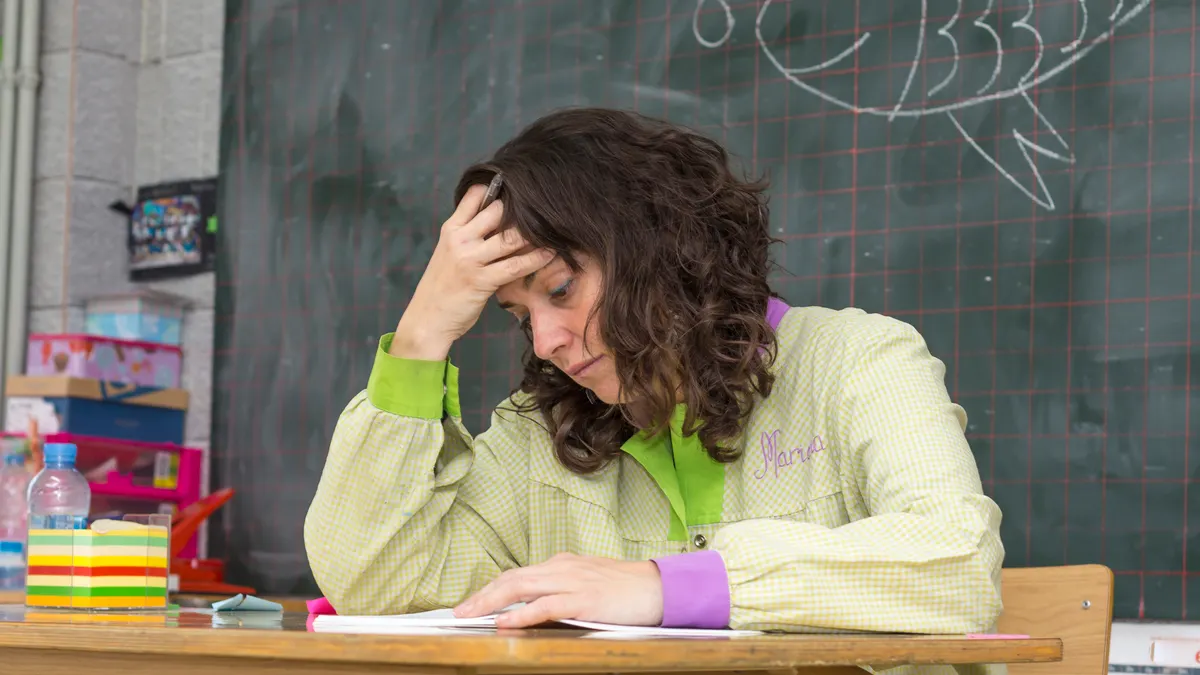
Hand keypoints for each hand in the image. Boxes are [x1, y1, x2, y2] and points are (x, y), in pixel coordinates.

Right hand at [391, 183, 554, 360]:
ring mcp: (470, 259)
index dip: (497, 188)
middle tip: (545, 210)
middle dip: (522, 209)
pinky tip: (550, 254)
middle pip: (497, 211)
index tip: (518, 187)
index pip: (474, 196)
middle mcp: (460, 239)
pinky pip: (515, 266)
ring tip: (554, 230)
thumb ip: (470, 235)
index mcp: (451, 228)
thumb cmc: (443, 286)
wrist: (427, 318)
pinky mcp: (482, 280)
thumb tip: (501, 219)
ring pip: (509, 237)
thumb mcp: (450, 252)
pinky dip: (536, 259)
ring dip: (534, 234)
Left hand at [453, 553, 663, 627]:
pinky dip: (522, 614)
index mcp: (562, 564)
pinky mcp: (584, 600)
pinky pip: (546, 605)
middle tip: (459, 611)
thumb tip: (534, 605)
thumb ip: (561, 589)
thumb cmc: (625, 588)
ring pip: (522, 587)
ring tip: (470, 614)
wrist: (658, 587)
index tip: (471, 603)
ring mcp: (572, 582)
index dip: (491, 589)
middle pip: (512, 579)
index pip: (517, 574)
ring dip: (491, 602)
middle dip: (482, 595)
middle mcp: (562, 568)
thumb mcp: (587, 582)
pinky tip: (506, 622)